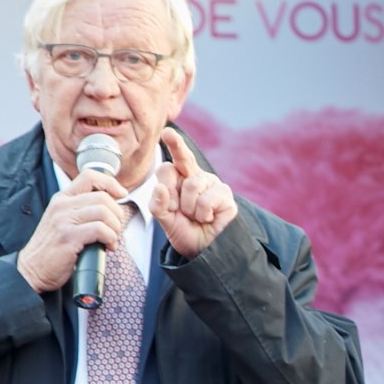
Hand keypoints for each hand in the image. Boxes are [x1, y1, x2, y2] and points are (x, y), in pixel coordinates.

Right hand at [16, 168, 129, 292]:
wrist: (32, 269)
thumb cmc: (53, 248)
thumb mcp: (62, 221)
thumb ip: (81, 210)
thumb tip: (112, 206)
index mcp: (61, 199)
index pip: (89, 176)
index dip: (110, 183)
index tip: (121, 195)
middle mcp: (61, 205)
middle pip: (102, 197)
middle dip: (117, 214)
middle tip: (116, 228)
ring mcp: (64, 220)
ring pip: (104, 212)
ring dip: (115, 227)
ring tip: (111, 239)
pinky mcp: (69, 237)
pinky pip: (100, 230)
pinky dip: (111, 238)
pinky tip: (108, 246)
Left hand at [152, 128, 238, 257]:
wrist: (204, 250)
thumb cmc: (185, 231)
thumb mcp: (165, 220)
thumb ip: (158, 205)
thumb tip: (160, 188)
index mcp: (178, 181)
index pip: (167, 168)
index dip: (164, 181)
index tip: (165, 156)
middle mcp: (195, 177)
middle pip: (183, 157)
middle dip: (176, 143)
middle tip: (169, 133)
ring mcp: (211, 183)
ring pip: (192, 185)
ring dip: (189, 207)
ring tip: (195, 216)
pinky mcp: (225, 193)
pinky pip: (206, 199)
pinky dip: (203, 213)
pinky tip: (208, 218)